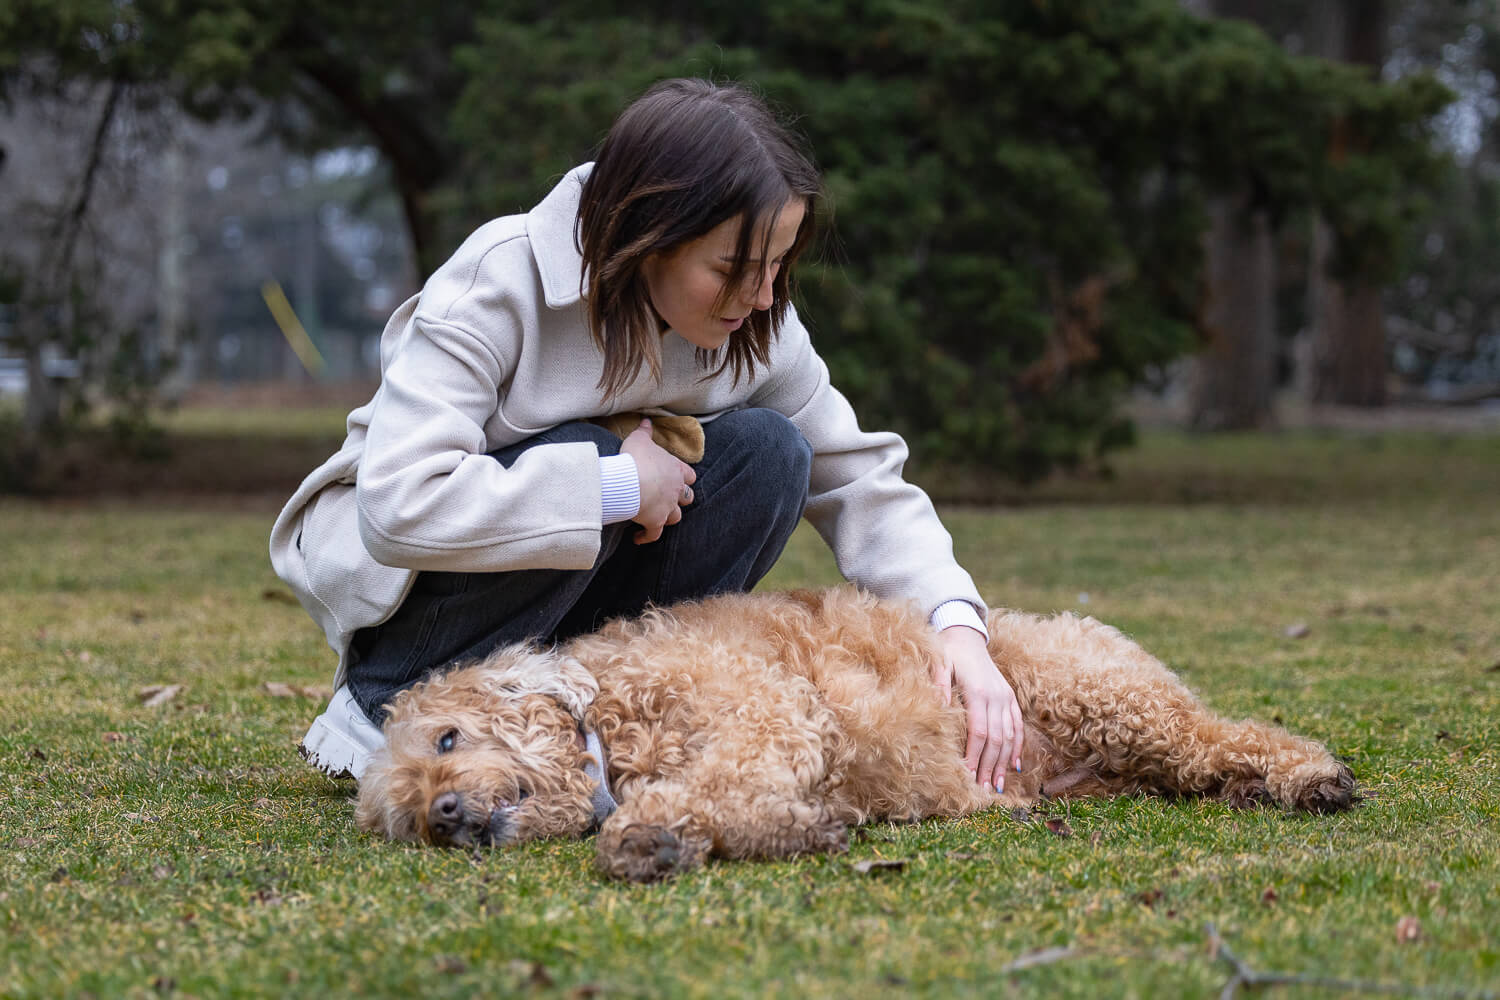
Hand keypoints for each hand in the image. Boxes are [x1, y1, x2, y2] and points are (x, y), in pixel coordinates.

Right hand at [620, 419, 695, 544]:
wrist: (628, 481)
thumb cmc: (635, 458)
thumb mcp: (639, 439)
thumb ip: (645, 431)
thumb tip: (647, 420)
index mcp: (675, 469)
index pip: (689, 475)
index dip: (684, 477)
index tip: (677, 478)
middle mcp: (675, 490)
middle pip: (687, 498)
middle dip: (680, 499)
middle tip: (668, 498)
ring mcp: (667, 507)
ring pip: (676, 517)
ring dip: (668, 517)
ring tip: (657, 517)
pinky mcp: (655, 521)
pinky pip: (655, 534)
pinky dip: (648, 536)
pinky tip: (639, 538)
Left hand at [929, 625, 1022, 792]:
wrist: (966, 636)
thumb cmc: (948, 653)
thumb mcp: (940, 664)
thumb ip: (940, 685)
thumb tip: (940, 708)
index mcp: (979, 692)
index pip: (978, 732)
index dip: (974, 756)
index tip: (968, 775)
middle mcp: (996, 697)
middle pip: (995, 739)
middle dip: (989, 766)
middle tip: (983, 789)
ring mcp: (1006, 698)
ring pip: (1009, 736)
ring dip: (1003, 762)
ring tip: (996, 784)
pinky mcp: (1010, 697)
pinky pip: (1017, 726)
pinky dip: (1017, 746)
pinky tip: (1015, 765)